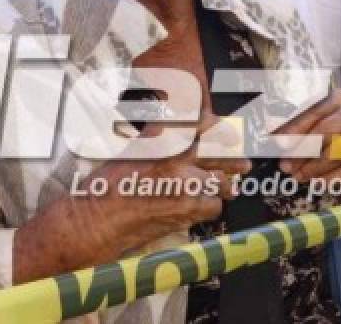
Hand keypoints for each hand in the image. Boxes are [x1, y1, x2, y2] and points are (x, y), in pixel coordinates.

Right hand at [76, 124, 251, 260]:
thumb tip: (198, 132)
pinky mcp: (188, 207)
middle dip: (236, 159)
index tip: (232, 135)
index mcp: (163, 133)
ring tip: (224, 190)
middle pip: (222, 150)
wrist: (98, 217)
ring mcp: (184, 180)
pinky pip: (214, 206)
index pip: (206, 122)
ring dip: (224, 187)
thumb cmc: (113, 184)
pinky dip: (208, 209)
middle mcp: (176, 152)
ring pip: (222, 181)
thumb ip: (167, 138)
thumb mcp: (138, 148)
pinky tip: (196, 209)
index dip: (223, 129)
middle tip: (243, 165)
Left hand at [275, 87, 340, 184]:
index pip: (316, 109)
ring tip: (299, 176)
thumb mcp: (314, 118)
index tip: (280, 144)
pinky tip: (320, 183)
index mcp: (339, 98)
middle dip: (304, 151)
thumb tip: (274, 138)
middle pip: (329, 130)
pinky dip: (337, 177)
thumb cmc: (332, 125)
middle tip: (287, 166)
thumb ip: (295, 125)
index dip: (297, 127)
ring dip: (317, 167)